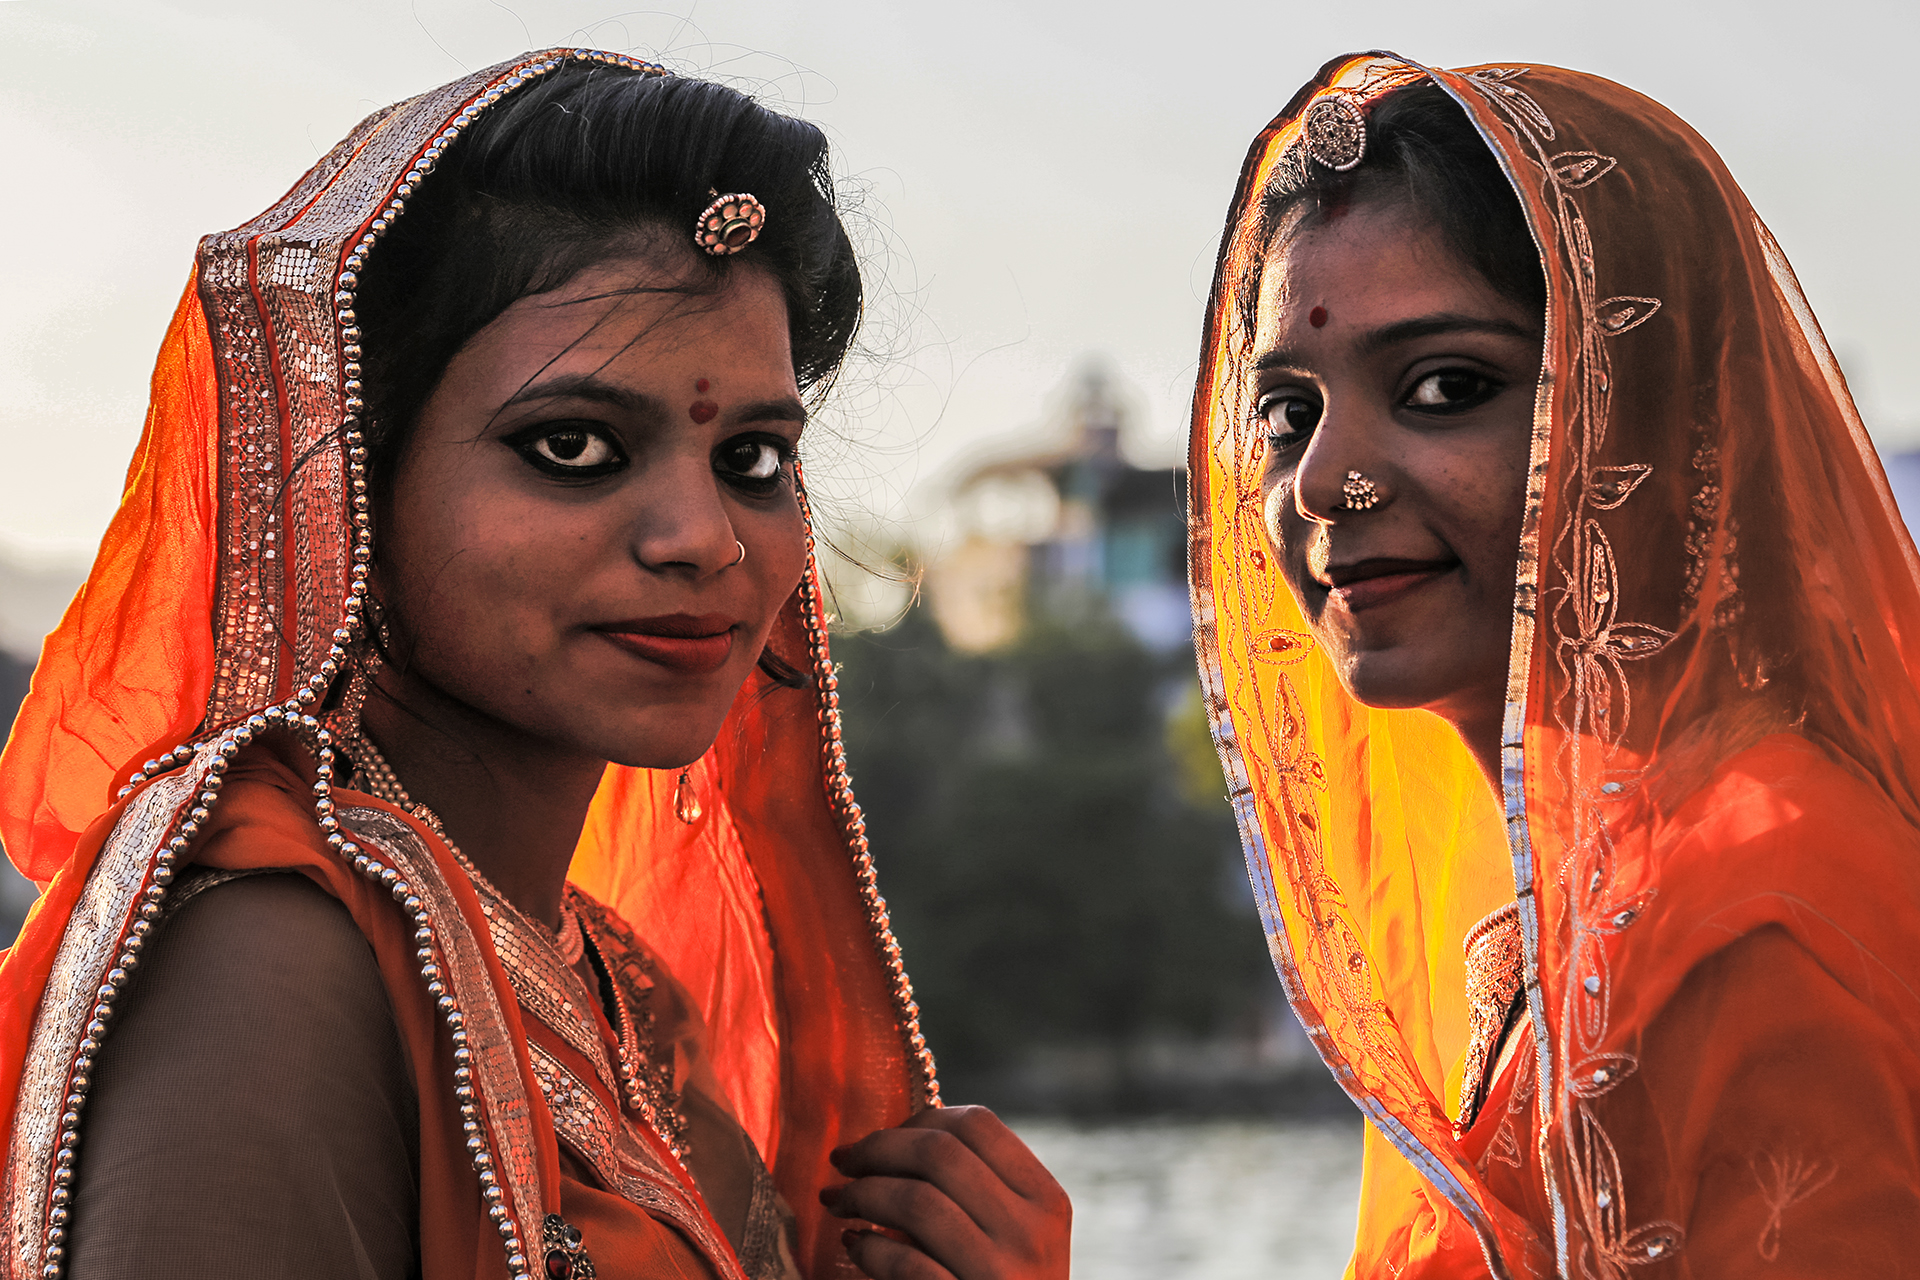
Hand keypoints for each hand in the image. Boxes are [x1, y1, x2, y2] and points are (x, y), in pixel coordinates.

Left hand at [820, 1104, 1070, 1279]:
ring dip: (862, 1193)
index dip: (920, 1118)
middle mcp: (1032, 1234)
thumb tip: (903, 1132)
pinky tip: (855, 1245)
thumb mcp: (1016, 1238)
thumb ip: (978, 1189)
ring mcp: (1001, 1276)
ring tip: (838, 1201)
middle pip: (940, 1153)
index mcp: (1046, 1201)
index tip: (884, 1136)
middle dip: (878, 1148)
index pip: (979, 1124)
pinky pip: (905, 1263)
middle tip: (842, 1161)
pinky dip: (870, 1247)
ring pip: (917, 1201)